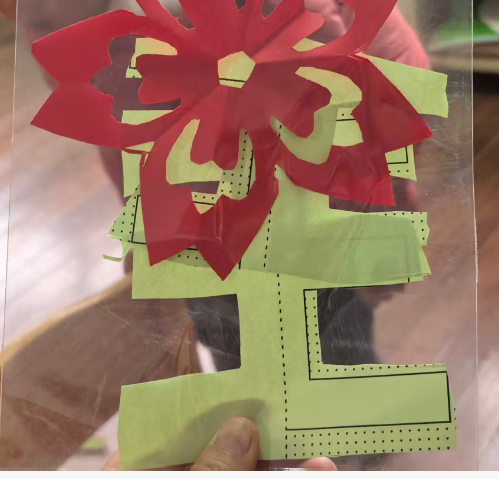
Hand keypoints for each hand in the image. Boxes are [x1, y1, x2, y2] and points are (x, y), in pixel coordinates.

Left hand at [103, 417, 336, 470]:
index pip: (173, 425)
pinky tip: (308, 477)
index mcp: (141, 471)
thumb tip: (242, 426)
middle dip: (260, 442)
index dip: (212, 408)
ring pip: (240, 476)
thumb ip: (208, 472)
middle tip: (298, 428)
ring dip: (279, 470)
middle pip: (215, 450)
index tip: (252, 393)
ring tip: (320, 465)